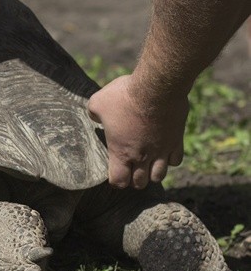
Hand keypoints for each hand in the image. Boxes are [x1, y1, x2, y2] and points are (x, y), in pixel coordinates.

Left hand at [87, 74, 187, 188]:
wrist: (156, 88)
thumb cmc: (124, 96)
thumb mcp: (98, 102)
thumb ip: (93, 114)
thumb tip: (95, 117)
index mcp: (121, 152)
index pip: (119, 181)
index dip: (116, 181)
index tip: (115, 173)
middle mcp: (142, 157)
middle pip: (140, 183)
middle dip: (134, 179)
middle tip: (130, 169)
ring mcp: (162, 150)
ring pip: (159, 176)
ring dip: (152, 173)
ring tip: (147, 164)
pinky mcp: (177, 141)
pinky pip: (176, 160)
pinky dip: (170, 159)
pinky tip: (164, 151)